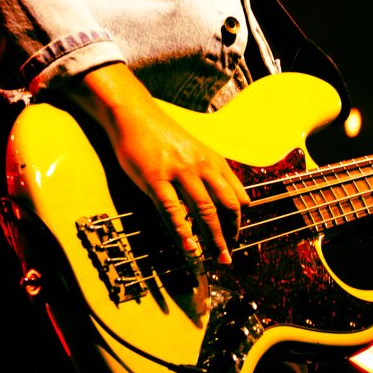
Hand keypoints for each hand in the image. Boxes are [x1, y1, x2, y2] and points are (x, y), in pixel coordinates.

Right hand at [65, 64, 248, 265]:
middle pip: (226, 206)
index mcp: (213, 161)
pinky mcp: (155, 178)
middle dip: (230, 235)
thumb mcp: (195, 148)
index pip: (236, 196)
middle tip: (227, 257)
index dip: (238, 222)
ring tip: (215, 259)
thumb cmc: (163, 134)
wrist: (134, 114)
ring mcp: (179, 172)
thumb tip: (222, 199)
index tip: (234, 239)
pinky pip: (172, 210)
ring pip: (204, 210)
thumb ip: (209, 171)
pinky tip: (189, 248)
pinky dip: (183, 232)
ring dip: (212, 239)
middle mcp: (201, 166)